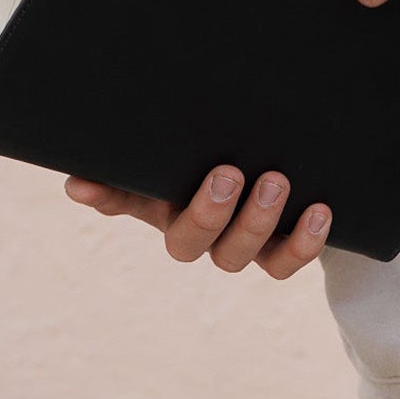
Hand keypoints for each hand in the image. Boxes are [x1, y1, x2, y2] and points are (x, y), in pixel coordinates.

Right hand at [62, 164, 332, 279]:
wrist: (291, 149)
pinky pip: (286, 263)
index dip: (104, 195)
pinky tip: (319, 210)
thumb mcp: (191, 136)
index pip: (121, 199)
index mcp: (163, 199)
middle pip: (188, 243)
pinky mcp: (281, 250)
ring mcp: (239, 243)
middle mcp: (198, 229)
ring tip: (277, 181)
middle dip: (208, 212)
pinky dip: (303, 243)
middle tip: (229, 173)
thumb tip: (80, 173)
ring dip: (256, 222)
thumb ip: (149, 137)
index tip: (85, 181)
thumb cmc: (227, 139)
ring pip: (236, 256)